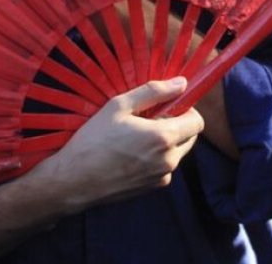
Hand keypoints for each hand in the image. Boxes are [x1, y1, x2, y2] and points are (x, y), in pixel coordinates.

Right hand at [38, 78, 203, 209]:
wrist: (74, 181)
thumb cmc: (93, 140)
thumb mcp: (119, 106)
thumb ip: (154, 92)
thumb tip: (182, 83)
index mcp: (164, 137)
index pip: (198, 122)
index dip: (186, 109)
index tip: (167, 105)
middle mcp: (169, 160)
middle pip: (190, 137)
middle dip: (177, 125)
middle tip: (149, 119)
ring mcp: (162, 177)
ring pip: (177, 152)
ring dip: (166, 142)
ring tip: (136, 138)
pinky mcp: (153, 188)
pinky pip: (164, 167)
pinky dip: (156, 158)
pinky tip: (131, 154)